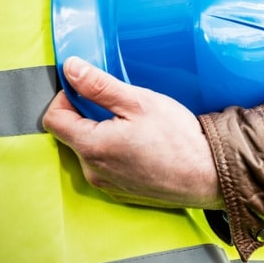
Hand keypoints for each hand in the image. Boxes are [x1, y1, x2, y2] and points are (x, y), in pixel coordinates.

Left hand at [43, 56, 223, 209]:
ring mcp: (107, 185)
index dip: (67, 98)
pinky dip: (119, 154)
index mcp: (92, 146)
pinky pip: (109, 167)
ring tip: (139, 129)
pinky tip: (145, 147)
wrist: (209, 175)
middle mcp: (93, 170)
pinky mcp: (122, 193)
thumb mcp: (139, 102)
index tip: (90, 90)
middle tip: (125, 109)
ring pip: (92, 152)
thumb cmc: (178, 139)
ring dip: (106, 136)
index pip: (54, 118)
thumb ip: (100, 85)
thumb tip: (71, 69)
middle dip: (90, 116)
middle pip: (74, 135)